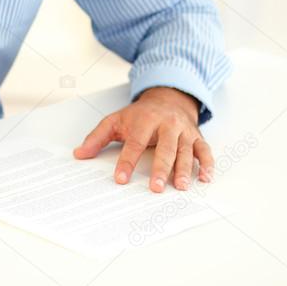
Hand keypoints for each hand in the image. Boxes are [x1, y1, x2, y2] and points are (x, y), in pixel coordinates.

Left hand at [74, 87, 212, 191]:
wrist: (168, 98)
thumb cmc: (140, 114)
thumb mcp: (115, 120)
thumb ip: (97, 137)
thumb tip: (79, 154)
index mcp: (144, 121)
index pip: (134, 143)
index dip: (127, 161)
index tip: (121, 179)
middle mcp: (167, 125)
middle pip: (164, 148)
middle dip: (160, 168)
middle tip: (156, 187)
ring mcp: (184, 131)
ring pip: (186, 151)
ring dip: (184, 169)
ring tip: (181, 187)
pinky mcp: (197, 137)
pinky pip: (205, 151)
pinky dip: (207, 164)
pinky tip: (205, 178)